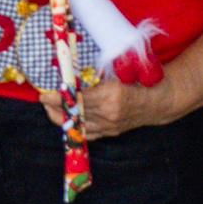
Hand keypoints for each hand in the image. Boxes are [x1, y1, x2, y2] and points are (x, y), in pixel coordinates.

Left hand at [48, 71, 166, 137]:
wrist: (159, 100)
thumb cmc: (141, 79)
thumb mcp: (120, 70)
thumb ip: (98, 73)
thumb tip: (73, 70)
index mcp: (111, 93)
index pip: (77, 99)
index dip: (58, 98)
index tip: (45, 94)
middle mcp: (109, 112)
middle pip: (74, 113)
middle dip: (54, 107)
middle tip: (43, 99)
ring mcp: (110, 125)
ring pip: (78, 124)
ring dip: (61, 117)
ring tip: (51, 108)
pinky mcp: (111, 132)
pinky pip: (88, 133)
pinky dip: (74, 127)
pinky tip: (66, 119)